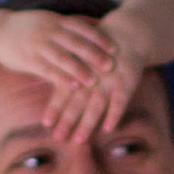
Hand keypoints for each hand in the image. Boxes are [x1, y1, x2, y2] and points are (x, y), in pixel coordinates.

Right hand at [0, 6, 119, 108]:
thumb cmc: (27, 28)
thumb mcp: (48, 20)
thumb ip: (68, 25)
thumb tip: (95, 25)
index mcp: (55, 21)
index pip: (81, 28)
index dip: (98, 38)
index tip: (114, 48)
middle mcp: (48, 31)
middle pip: (75, 43)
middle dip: (93, 55)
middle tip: (110, 66)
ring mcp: (37, 45)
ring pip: (62, 57)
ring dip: (79, 70)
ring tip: (93, 81)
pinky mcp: (27, 59)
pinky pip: (46, 69)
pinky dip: (60, 77)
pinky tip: (72, 86)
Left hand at [36, 19, 147, 149]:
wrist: (127, 33)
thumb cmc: (99, 52)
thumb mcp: (81, 58)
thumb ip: (67, 76)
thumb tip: (49, 95)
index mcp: (78, 70)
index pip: (63, 91)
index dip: (55, 107)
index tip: (46, 124)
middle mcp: (91, 76)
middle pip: (77, 100)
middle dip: (67, 120)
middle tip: (58, 138)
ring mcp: (109, 79)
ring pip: (96, 104)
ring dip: (87, 123)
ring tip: (78, 140)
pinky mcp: (126, 81)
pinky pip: (120, 100)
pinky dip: (114, 114)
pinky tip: (108, 129)